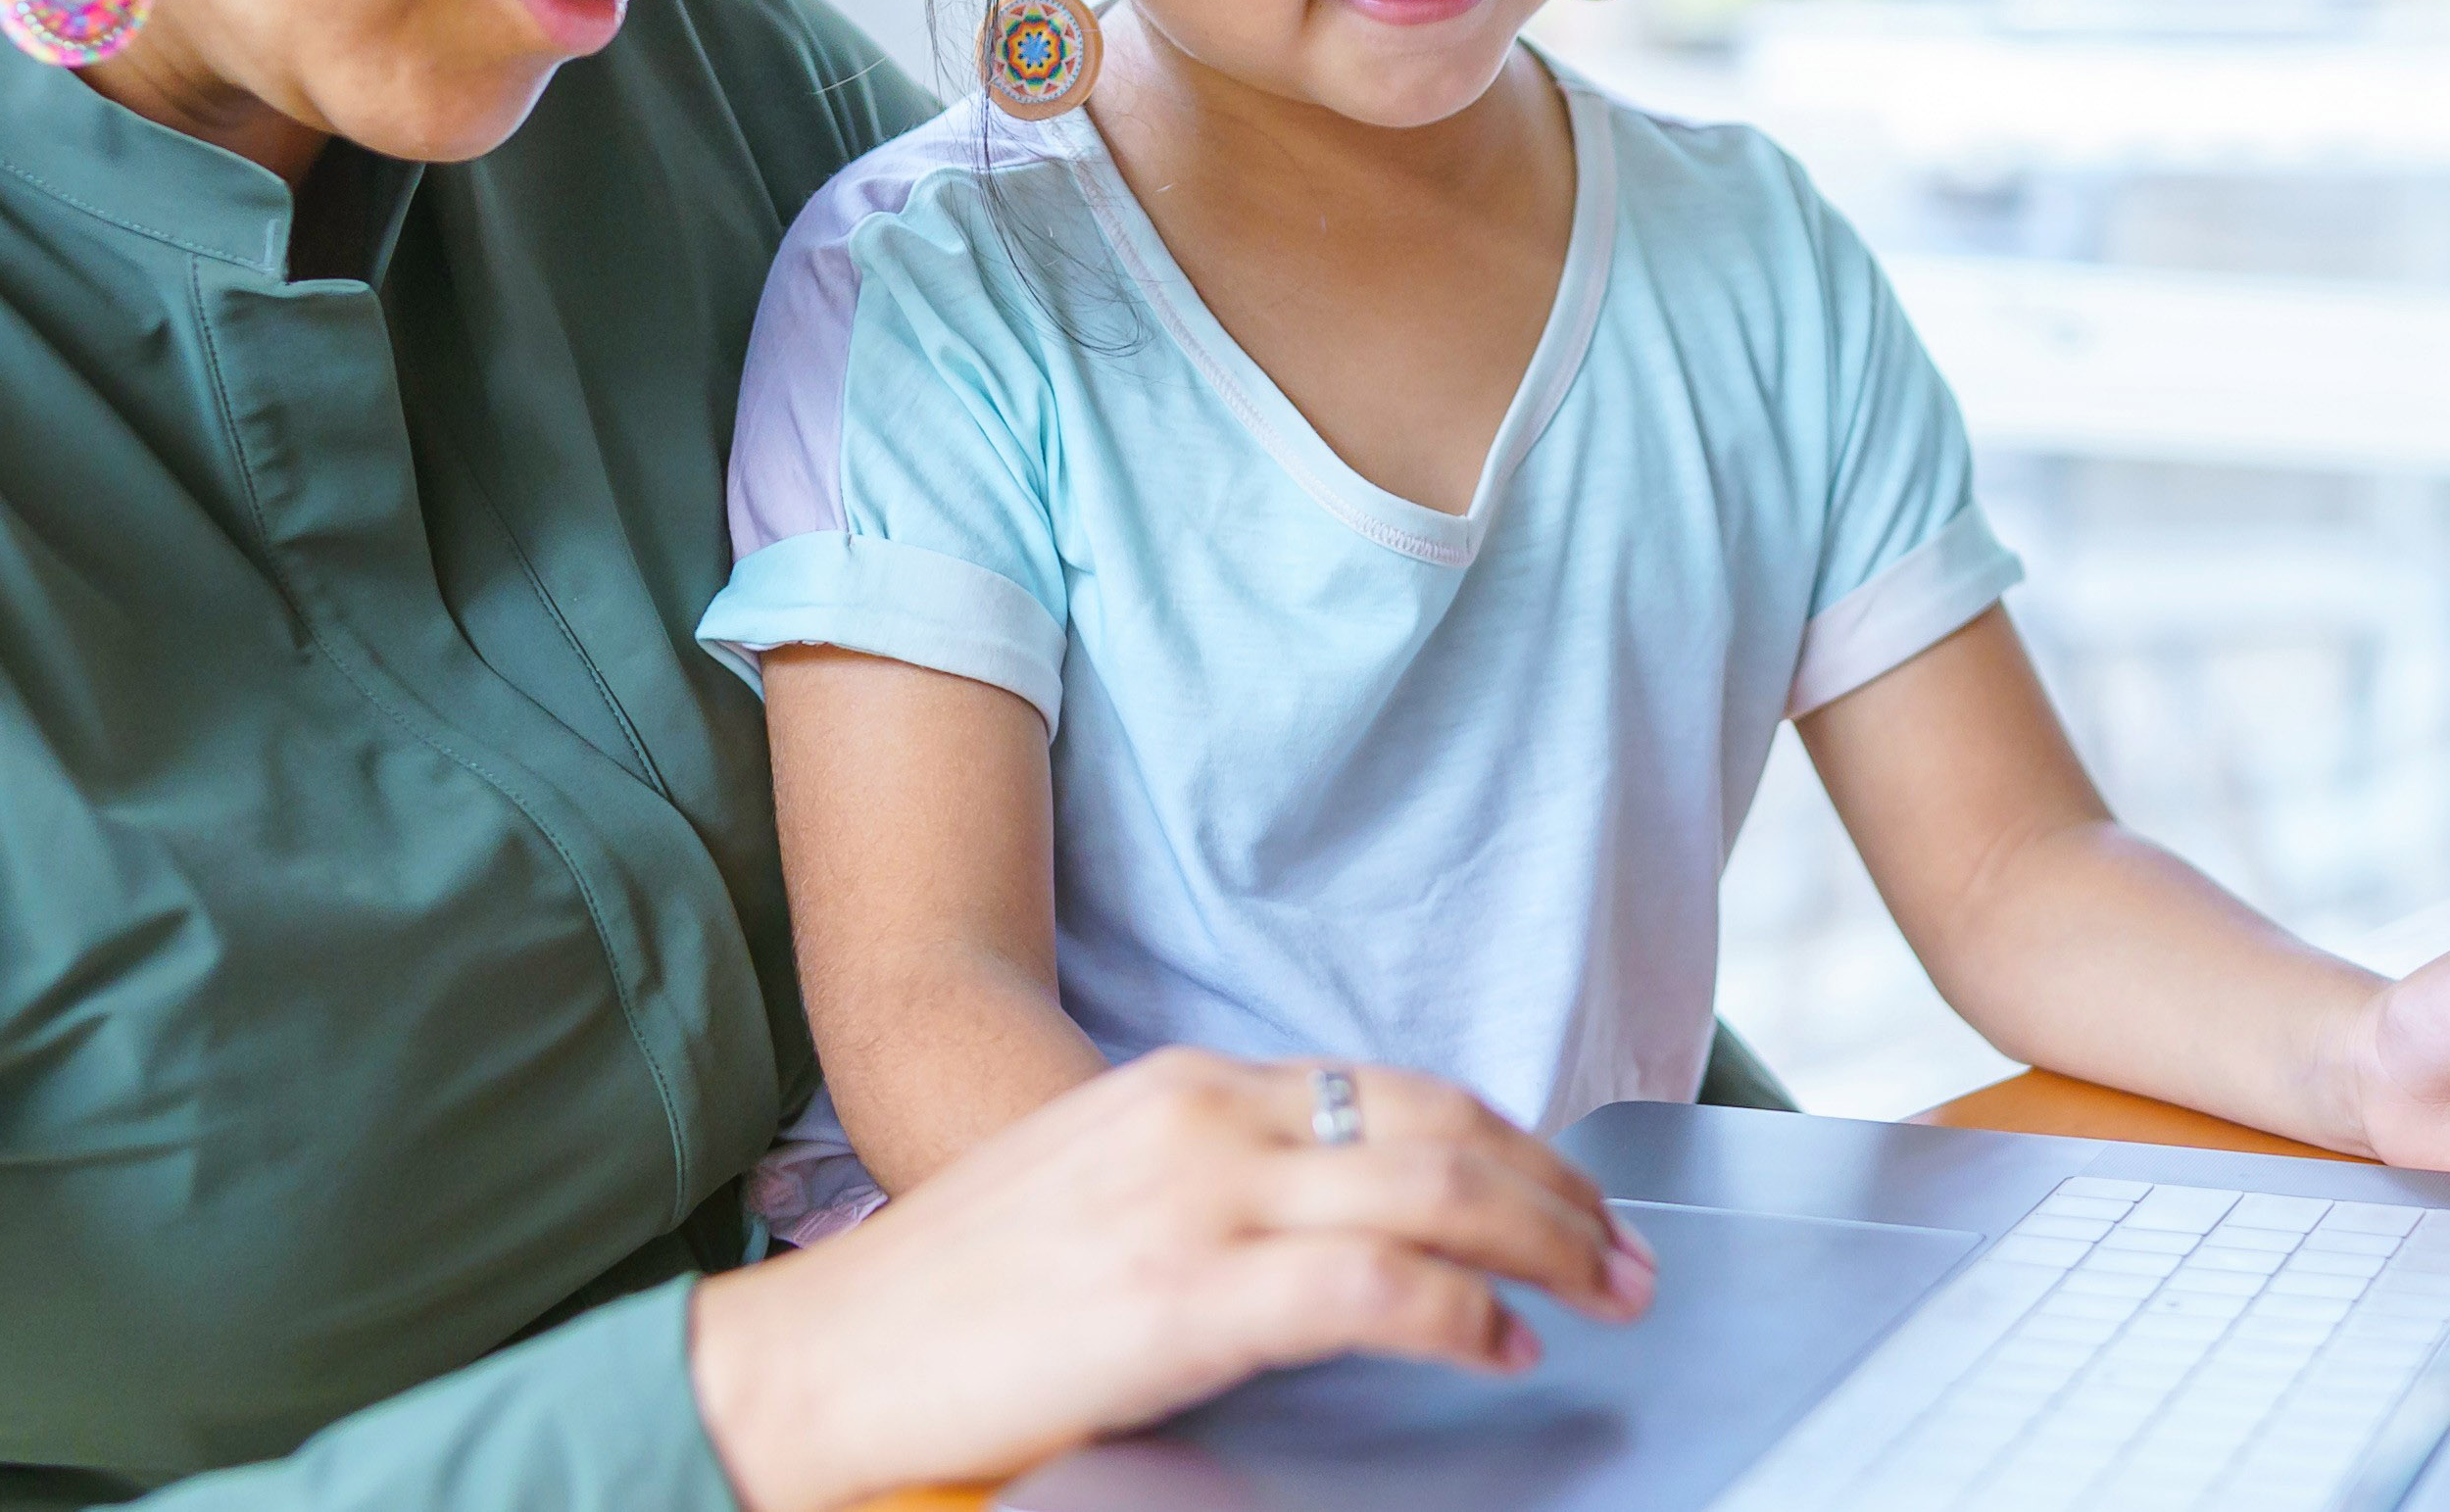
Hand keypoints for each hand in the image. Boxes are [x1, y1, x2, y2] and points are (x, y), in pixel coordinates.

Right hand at [686, 1048, 1652, 1511]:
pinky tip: (1504, 1346)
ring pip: (1431, 1187)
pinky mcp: (1188, 1296)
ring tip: (1605, 1293)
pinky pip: (1374, 1286)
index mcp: (1176, 1085)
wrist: (824, 1363)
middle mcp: (1199, 1117)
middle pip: (1434, 1124)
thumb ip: (1203, 1185)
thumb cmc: (947, 1304)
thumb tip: (1321, 1231)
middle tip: (1625, 1252)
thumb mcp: (1091, 1191)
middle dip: (1555, 1187)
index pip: (1385, 1087)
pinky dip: (1463, 1312)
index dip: (1498, 1141)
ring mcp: (1195, 1200)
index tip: (1561, 1195)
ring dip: (1546, 1240)